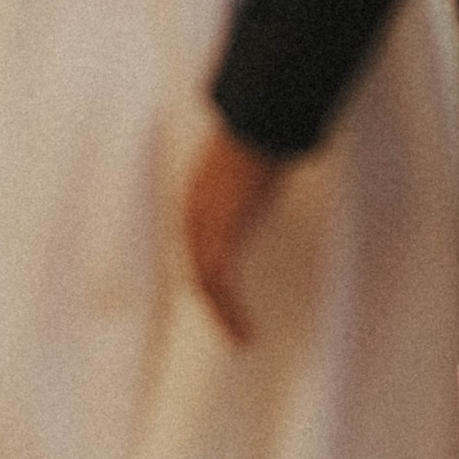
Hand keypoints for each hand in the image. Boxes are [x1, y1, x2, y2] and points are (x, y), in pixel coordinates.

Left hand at [183, 120, 289, 343]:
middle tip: (232, 325)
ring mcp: (204, 226)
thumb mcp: (250, 162)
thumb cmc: (262, 133)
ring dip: (222, 313)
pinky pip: (220, 286)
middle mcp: (193, 214)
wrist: (260, 122)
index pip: (194, 245)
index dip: (207, 274)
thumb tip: (265, 171)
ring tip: (240, 337)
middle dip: (213, 301)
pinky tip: (245, 332)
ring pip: (205, 283)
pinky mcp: (220, 236)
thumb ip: (248, 179)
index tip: (222, 295)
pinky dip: (230, 313)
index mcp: (197, 197)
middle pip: (196, 268)